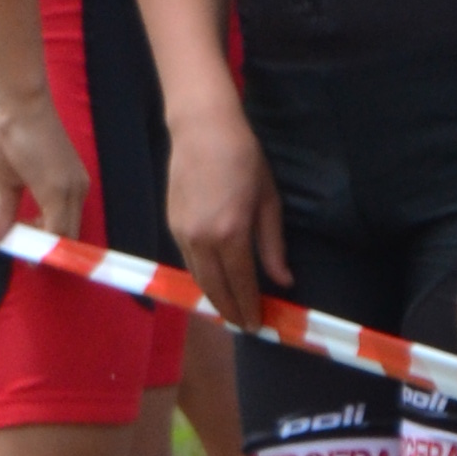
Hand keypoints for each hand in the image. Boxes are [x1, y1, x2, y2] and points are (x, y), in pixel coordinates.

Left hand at [0, 85, 92, 245]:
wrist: (26, 103)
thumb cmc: (11, 137)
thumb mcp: (3, 178)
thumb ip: (2, 212)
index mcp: (55, 191)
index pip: (56, 236)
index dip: (42, 252)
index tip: (25, 259)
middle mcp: (74, 188)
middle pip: (68, 233)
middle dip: (48, 245)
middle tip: (23, 249)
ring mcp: (79, 180)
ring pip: (72, 221)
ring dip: (53, 231)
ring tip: (26, 229)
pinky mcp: (78, 174)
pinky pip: (72, 206)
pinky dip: (57, 216)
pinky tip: (37, 213)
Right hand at [164, 97, 287, 336]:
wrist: (202, 130)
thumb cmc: (244, 159)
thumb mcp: (268, 202)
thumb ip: (273, 246)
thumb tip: (284, 280)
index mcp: (231, 234)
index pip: (241, 283)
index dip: (249, 307)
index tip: (258, 325)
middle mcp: (202, 240)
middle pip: (215, 289)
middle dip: (230, 311)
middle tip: (244, 325)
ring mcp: (183, 234)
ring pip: (198, 278)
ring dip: (214, 297)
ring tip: (230, 310)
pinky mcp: (172, 226)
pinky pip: (188, 262)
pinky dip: (202, 277)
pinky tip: (214, 281)